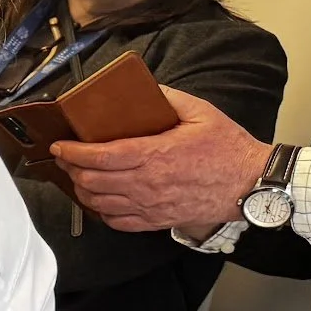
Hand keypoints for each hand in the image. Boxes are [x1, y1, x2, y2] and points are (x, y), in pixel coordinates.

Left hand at [49, 85, 271, 234]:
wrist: (251, 184)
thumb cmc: (227, 148)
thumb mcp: (201, 112)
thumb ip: (169, 98)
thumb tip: (145, 88)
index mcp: (153, 155)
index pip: (98, 156)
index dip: (72, 152)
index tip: (59, 145)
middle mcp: (145, 184)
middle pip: (91, 181)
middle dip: (71, 169)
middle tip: (65, 158)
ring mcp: (149, 206)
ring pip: (98, 203)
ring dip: (81, 190)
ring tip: (77, 176)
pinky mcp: (155, 221)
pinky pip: (116, 222)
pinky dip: (100, 211)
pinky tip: (99, 200)